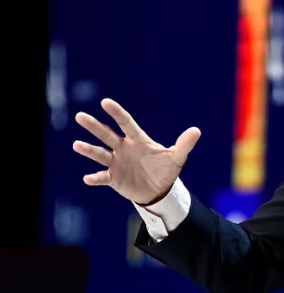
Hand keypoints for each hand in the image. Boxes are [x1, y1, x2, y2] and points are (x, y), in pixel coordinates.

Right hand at [72, 98, 200, 205]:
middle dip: (94, 126)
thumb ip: (184, 144)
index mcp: (138, 140)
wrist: (159, 190)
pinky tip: (88, 178)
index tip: (105, 102)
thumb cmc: (166, 170)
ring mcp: (117, 163)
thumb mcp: (177, 157)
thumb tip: (196, 131)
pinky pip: (102, 177)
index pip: (126, 123)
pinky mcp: (113, 178)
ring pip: (100, 154)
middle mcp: (123, 148)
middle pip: (107, 135)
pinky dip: (95, 178)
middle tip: (80, 116)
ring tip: (77, 144)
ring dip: (89, 150)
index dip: (117, 113)